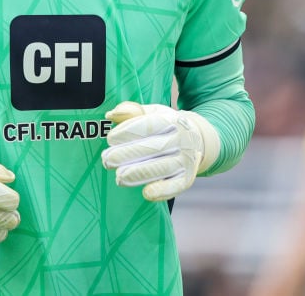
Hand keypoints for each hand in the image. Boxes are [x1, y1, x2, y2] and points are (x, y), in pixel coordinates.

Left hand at [101, 101, 219, 200]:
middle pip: (154, 147)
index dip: (129, 131)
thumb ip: (131, 111)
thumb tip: (111, 114)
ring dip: (140, 173)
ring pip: (163, 167)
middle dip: (128, 154)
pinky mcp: (187, 178)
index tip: (110, 139)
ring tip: (119, 178)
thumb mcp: (152, 112)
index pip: (149, 125)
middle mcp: (182, 139)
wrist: (197, 140)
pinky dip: (163, 190)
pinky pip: (176, 186)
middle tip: (107, 160)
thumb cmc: (166, 125)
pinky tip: (146, 193)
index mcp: (172, 120)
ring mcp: (186, 159)